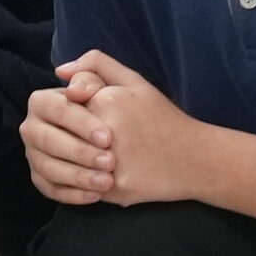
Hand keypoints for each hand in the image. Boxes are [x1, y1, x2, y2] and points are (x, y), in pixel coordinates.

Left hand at [28, 52, 214, 207]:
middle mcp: (102, 131)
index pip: (65, 104)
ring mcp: (106, 162)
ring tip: (102, 158)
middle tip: (104, 141)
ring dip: (76, 162)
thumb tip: (60, 71)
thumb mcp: (134, 81)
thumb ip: (96, 67)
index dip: (79, 113)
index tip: (99, 118)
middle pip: (64, 134)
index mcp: (105, 101)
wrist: (194, 159)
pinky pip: (80, 186)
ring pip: (68, 162)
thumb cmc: (162, 118)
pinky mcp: (112, 188)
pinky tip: (105, 176)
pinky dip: (86, 182)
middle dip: (74, 138)